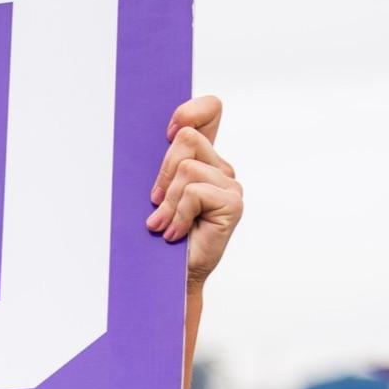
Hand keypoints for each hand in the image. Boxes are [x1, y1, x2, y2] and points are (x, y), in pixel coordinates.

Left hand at [146, 95, 242, 290]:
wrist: (169, 277)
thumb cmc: (161, 237)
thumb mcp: (156, 193)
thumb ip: (162, 165)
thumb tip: (157, 137)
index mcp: (204, 159)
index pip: (211, 110)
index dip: (190, 110)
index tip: (168, 131)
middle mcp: (220, 169)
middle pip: (188, 138)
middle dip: (163, 172)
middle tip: (157, 204)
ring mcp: (230, 185)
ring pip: (187, 168)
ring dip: (168, 201)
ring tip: (165, 225)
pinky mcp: (232, 203)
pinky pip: (194, 192)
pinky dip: (177, 214)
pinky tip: (175, 233)